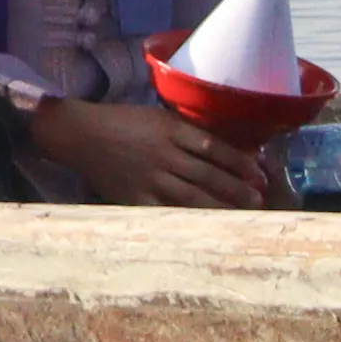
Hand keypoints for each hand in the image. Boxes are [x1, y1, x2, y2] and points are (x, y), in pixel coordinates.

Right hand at [29, 93, 274, 211]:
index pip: (214, 147)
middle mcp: (165, 154)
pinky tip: (206, 224)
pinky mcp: (136, 197)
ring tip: (242, 212)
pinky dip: (189, 218)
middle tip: (259, 198)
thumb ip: (183, 131)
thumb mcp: (155, 117)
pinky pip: (168, 210)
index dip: (240, 161)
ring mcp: (151, 178)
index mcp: (170, 130)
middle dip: (237, 188)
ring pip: (194, 196)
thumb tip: (219, 147)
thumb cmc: (121, 122)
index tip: (260, 172)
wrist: (80, 135)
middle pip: (209, 174)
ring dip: (221, 205)